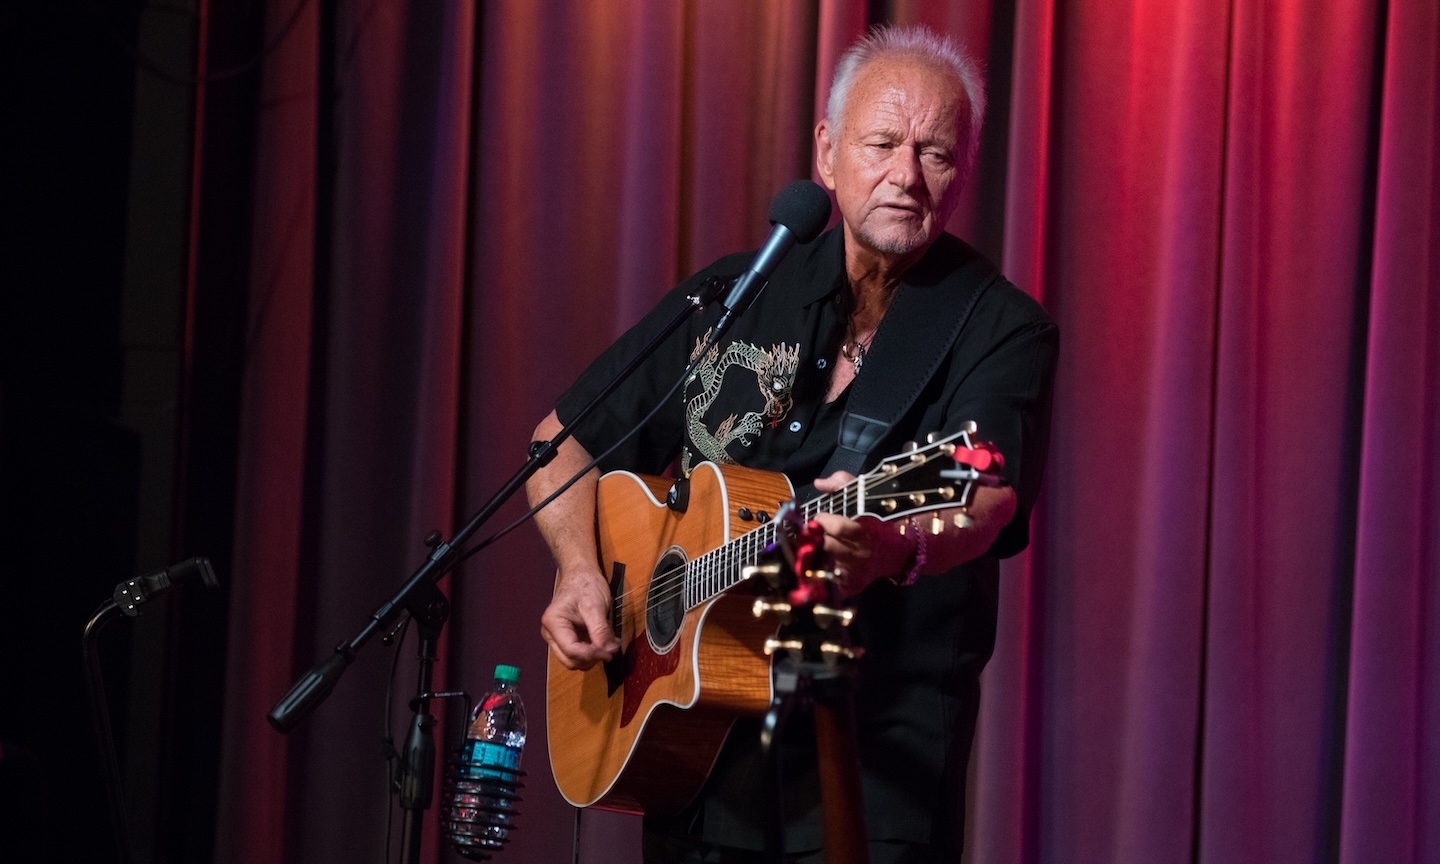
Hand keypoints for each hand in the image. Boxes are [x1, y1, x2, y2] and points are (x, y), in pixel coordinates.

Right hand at [541, 567, 620, 669]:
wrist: (581, 574)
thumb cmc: (585, 585)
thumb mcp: (595, 606)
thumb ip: (600, 630)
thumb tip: (608, 651)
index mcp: (553, 623)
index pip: (571, 650)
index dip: (591, 655)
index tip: (610, 653)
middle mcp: (550, 634)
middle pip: (570, 660)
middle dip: (591, 659)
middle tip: (611, 649)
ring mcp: (557, 638)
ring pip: (574, 660)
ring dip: (592, 657)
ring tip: (608, 643)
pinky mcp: (566, 639)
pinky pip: (578, 654)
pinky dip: (592, 653)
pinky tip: (603, 642)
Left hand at [810, 472, 914, 596]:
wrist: (897, 551)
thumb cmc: (876, 522)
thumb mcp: (864, 496)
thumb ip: (842, 484)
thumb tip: (819, 483)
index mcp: (863, 529)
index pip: (839, 528)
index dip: (823, 521)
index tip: (818, 517)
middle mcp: (858, 552)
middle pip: (826, 546)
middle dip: (812, 538)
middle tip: (807, 533)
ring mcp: (854, 571)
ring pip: (823, 565)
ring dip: (810, 557)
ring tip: (805, 549)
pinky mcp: (850, 586)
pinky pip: (827, 586)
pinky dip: (816, 578)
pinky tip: (811, 569)